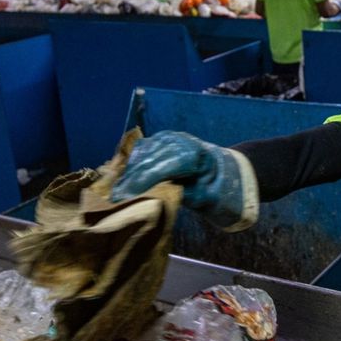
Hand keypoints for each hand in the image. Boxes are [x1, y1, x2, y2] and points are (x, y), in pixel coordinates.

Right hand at [111, 131, 256, 231]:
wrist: (228, 169)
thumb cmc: (218, 187)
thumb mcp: (205, 197)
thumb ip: (181, 195)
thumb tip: (154, 198)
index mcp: (192, 154)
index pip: (159, 167)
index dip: (138, 183)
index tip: (122, 199)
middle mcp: (177, 141)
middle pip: (146, 160)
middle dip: (128, 181)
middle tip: (112, 202)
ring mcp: (167, 138)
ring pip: (140, 155)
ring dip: (127, 174)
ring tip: (116, 195)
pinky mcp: (160, 140)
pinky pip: (140, 151)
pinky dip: (131, 166)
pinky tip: (124, 182)